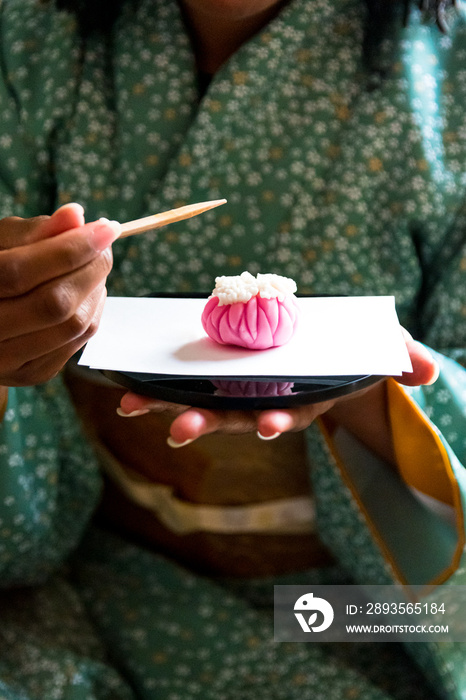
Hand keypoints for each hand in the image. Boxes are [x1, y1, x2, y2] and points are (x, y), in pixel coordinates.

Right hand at [0, 203, 119, 385]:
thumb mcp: (1, 243)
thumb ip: (36, 231)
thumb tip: (76, 216)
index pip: (20, 273)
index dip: (69, 248)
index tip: (105, 228)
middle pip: (53, 304)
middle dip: (91, 270)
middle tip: (104, 247)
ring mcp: (7, 361)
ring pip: (72, 326)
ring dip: (96, 291)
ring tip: (94, 267)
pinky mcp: (32, 374)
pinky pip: (78, 342)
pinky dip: (93, 311)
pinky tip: (88, 293)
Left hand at [118, 329, 438, 455]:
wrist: (321, 348)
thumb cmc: (351, 352)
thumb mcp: (380, 351)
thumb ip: (401, 358)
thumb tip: (428, 371)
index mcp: (301, 397)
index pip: (291, 414)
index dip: (279, 421)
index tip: (268, 426)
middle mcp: (265, 399)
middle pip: (234, 415)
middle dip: (207, 423)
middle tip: (176, 431)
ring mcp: (239, 388)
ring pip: (202, 401)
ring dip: (168, 406)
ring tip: (132, 406)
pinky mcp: (220, 369)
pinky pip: (189, 378)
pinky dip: (161, 383)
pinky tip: (127, 385)